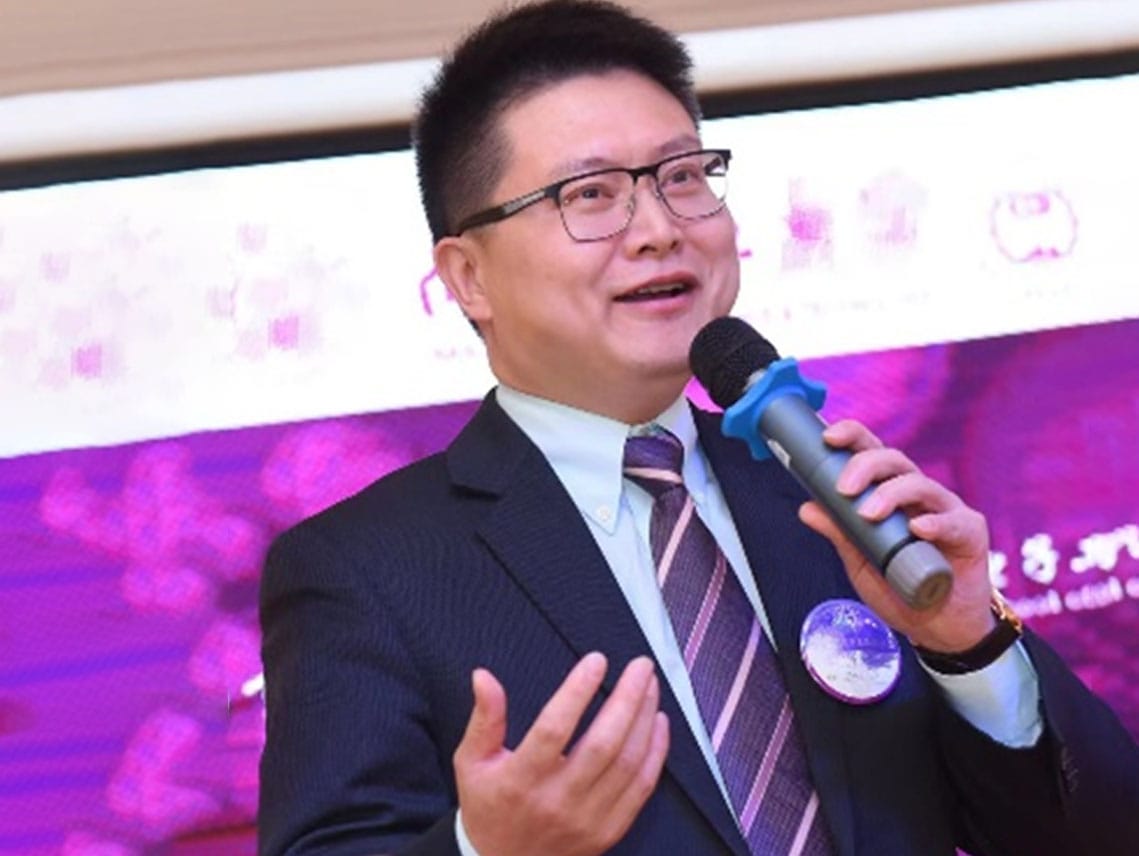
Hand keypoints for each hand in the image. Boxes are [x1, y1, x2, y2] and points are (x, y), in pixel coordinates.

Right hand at [453, 653, 669, 855]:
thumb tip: (483, 676)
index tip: (597, 660)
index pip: (554, 728)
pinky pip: (642, 789)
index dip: (577, 691)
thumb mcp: (472, 762)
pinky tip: (658, 723)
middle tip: (640, 665)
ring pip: (628, 763)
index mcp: (520, 779)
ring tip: (650, 685)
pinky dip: (656, 753)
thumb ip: (484, 718)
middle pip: (603, 744)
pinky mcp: (608, 831)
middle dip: (627, 698)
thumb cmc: (488, 807)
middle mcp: (557, 801)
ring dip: (644, 719)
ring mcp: (587, 819)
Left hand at [797, 419, 995, 653]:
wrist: (938, 628)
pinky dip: (934, 522)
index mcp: (891, 494)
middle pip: (895, 461)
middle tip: (844, 489)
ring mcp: (946, 510)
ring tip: (869, 514)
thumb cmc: (899, 589)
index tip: (828, 437)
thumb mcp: (860, 563)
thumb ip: (839, 533)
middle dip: (866, 466)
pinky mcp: (970, 532)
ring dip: (891, 494)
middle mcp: (918, 495)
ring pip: (920, 484)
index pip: (873, 453)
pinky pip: (953, 520)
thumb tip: (806, 508)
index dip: (853, 437)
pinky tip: (917, 529)